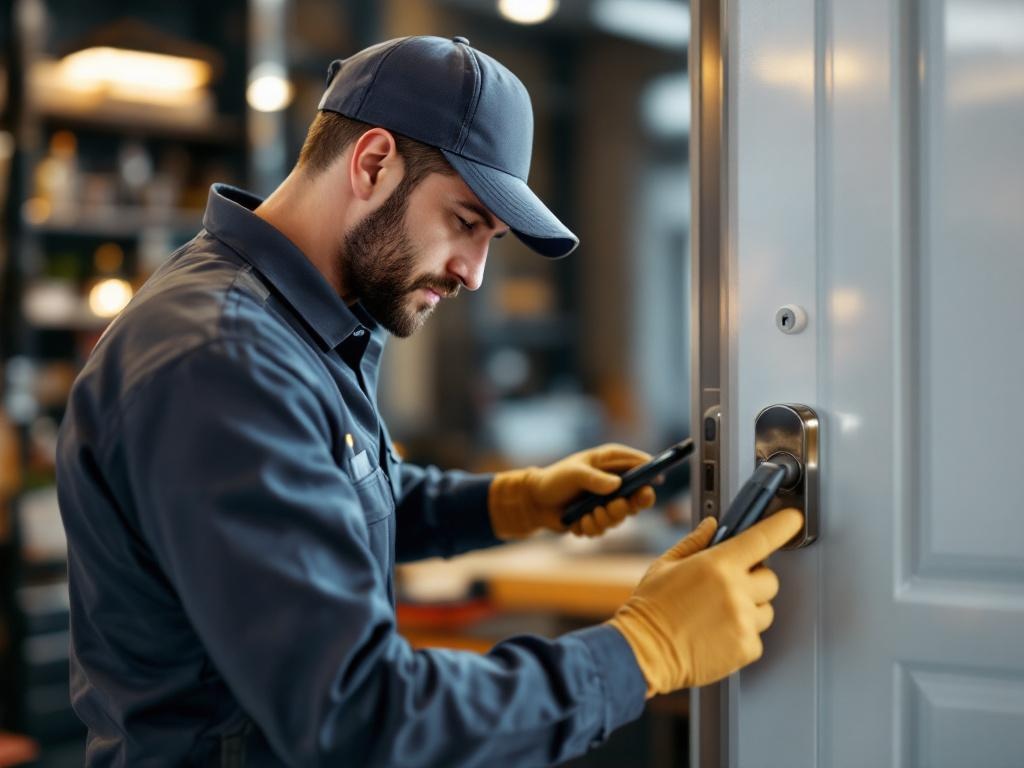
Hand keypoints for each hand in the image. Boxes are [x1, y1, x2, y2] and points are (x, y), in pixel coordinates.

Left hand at [488, 444, 657, 539]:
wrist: (535, 502)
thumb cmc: (555, 479)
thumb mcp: (573, 473)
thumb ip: (594, 478)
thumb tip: (616, 485)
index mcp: (611, 463)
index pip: (639, 465)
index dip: (651, 472)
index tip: (655, 481)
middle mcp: (613, 483)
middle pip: (638, 496)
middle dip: (629, 505)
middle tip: (617, 505)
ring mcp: (607, 503)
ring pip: (620, 517)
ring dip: (604, 518)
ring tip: (588, 514)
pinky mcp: (598, 519)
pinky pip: (603, 529)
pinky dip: (590, 527)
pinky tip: (577, 521)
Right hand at [608, 509, 803, 696]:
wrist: (644, 651)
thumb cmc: (650, 608)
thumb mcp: (665, 565)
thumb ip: (695, 543)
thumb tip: (713, 526)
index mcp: (717, 565)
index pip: (762, 538)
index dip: (782, 526)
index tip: (792, 521)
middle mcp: (736, 591)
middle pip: (770, 579)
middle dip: (755, 580)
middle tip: (729, 586)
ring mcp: (743, 621)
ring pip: (766, 610)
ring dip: (750, 610)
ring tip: (718, 615)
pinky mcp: (746, 648)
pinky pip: (756, 637)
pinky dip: (741, 636)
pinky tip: (716, 635)